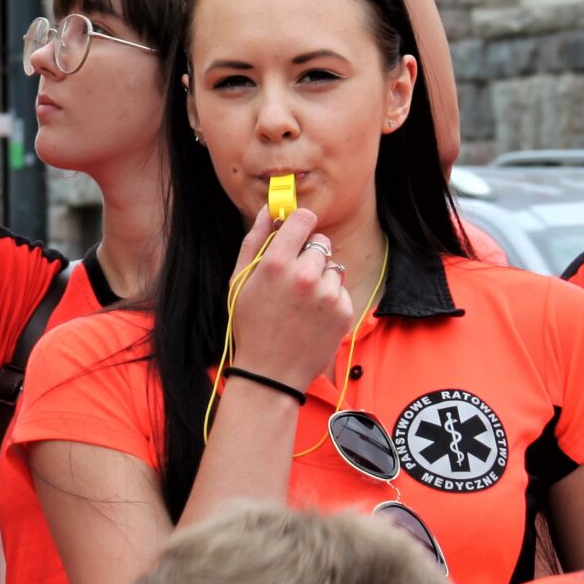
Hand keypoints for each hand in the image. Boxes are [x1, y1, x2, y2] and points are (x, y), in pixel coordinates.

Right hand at [227, 207, 355, 392]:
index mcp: (276, 264)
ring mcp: (327, 295)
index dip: (301, 222)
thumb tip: (268, 210)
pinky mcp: (344, 312)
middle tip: (293, 280)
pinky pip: (341, 290)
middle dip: (309, 254)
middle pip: (320, 242)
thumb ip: (255, 241)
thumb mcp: (240, 281)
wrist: (271, 374)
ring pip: (333, 267)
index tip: (298, 231)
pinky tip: (312, 317)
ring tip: (302, 302)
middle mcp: (305, 275)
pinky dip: (330, 299)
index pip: (304, 218)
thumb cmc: (250, 325)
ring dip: (321, 278)